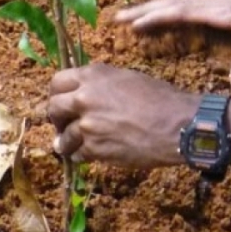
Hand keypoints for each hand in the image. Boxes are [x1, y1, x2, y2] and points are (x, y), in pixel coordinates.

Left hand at [48, 64, 195, 167]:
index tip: (64, 102)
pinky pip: (77, 154)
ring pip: (63, 137)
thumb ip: (102, 86)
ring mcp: (86, 124)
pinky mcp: (93, 148)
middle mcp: (84, 98)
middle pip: (53, 108)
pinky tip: (93, 153)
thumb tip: (88, 94)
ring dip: (69, 142)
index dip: (58, 94)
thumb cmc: (161, 98)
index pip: (57, 82)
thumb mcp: (129, 79)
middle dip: (57, 119)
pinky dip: (82, 155)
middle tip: (66, 125)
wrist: (177, 124)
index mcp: (94, 75)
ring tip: (78, 145)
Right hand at [115, 0, 230, 87]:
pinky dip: (171, 7)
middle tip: (116, 16)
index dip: (153, 17)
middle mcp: (215, 1)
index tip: (129, 23)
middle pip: (172, 2)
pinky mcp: (225, 2)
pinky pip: (189, 3)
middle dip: (144, 9)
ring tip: (132, 14)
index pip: (179, 11)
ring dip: (155, 6)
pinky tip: (167, 13)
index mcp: (220, 9)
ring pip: (179, 0)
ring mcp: (220, 0)